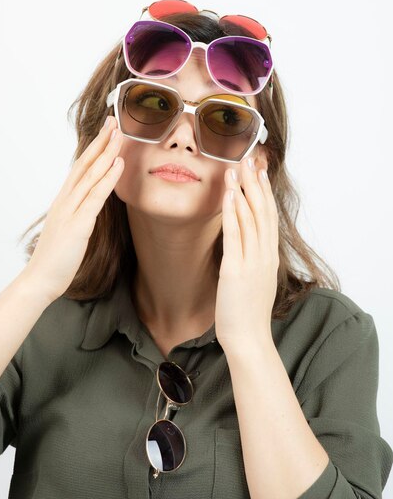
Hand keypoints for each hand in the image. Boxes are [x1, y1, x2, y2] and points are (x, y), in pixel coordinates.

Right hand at [23, 116, 123, 301]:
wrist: (40, 280)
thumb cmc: (56, 258)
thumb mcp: (70, 229)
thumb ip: (80, 213)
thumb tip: (95, 203)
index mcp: (64, 200)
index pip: (81, 167)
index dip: (95, 147)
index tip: (107, 131)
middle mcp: (66, 200)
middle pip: (85, 164)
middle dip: (101, 141)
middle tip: (115, 120)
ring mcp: (70, 211)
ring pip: (90, 174)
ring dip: (107, 152)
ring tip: (120, 134)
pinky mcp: (77, 225)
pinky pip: (95, 197)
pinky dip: (108, 178)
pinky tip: (118, 164)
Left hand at [215, 154, 278, 351]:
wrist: (249, 340)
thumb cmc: (248, 312)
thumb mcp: (256, 279)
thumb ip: (253, 258)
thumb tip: (246, 242)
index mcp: (269, 256)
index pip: (268, 216)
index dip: (263, 191)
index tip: (258, 171)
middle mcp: (265, 254)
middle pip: (262, 211)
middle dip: (255, 183)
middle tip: (249, 159)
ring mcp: (253, 262)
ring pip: (251, 218)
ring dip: (242, 191)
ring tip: (236, 169)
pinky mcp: (236, 270)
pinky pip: (235, 236)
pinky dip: (232, 214)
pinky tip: (228, 196)